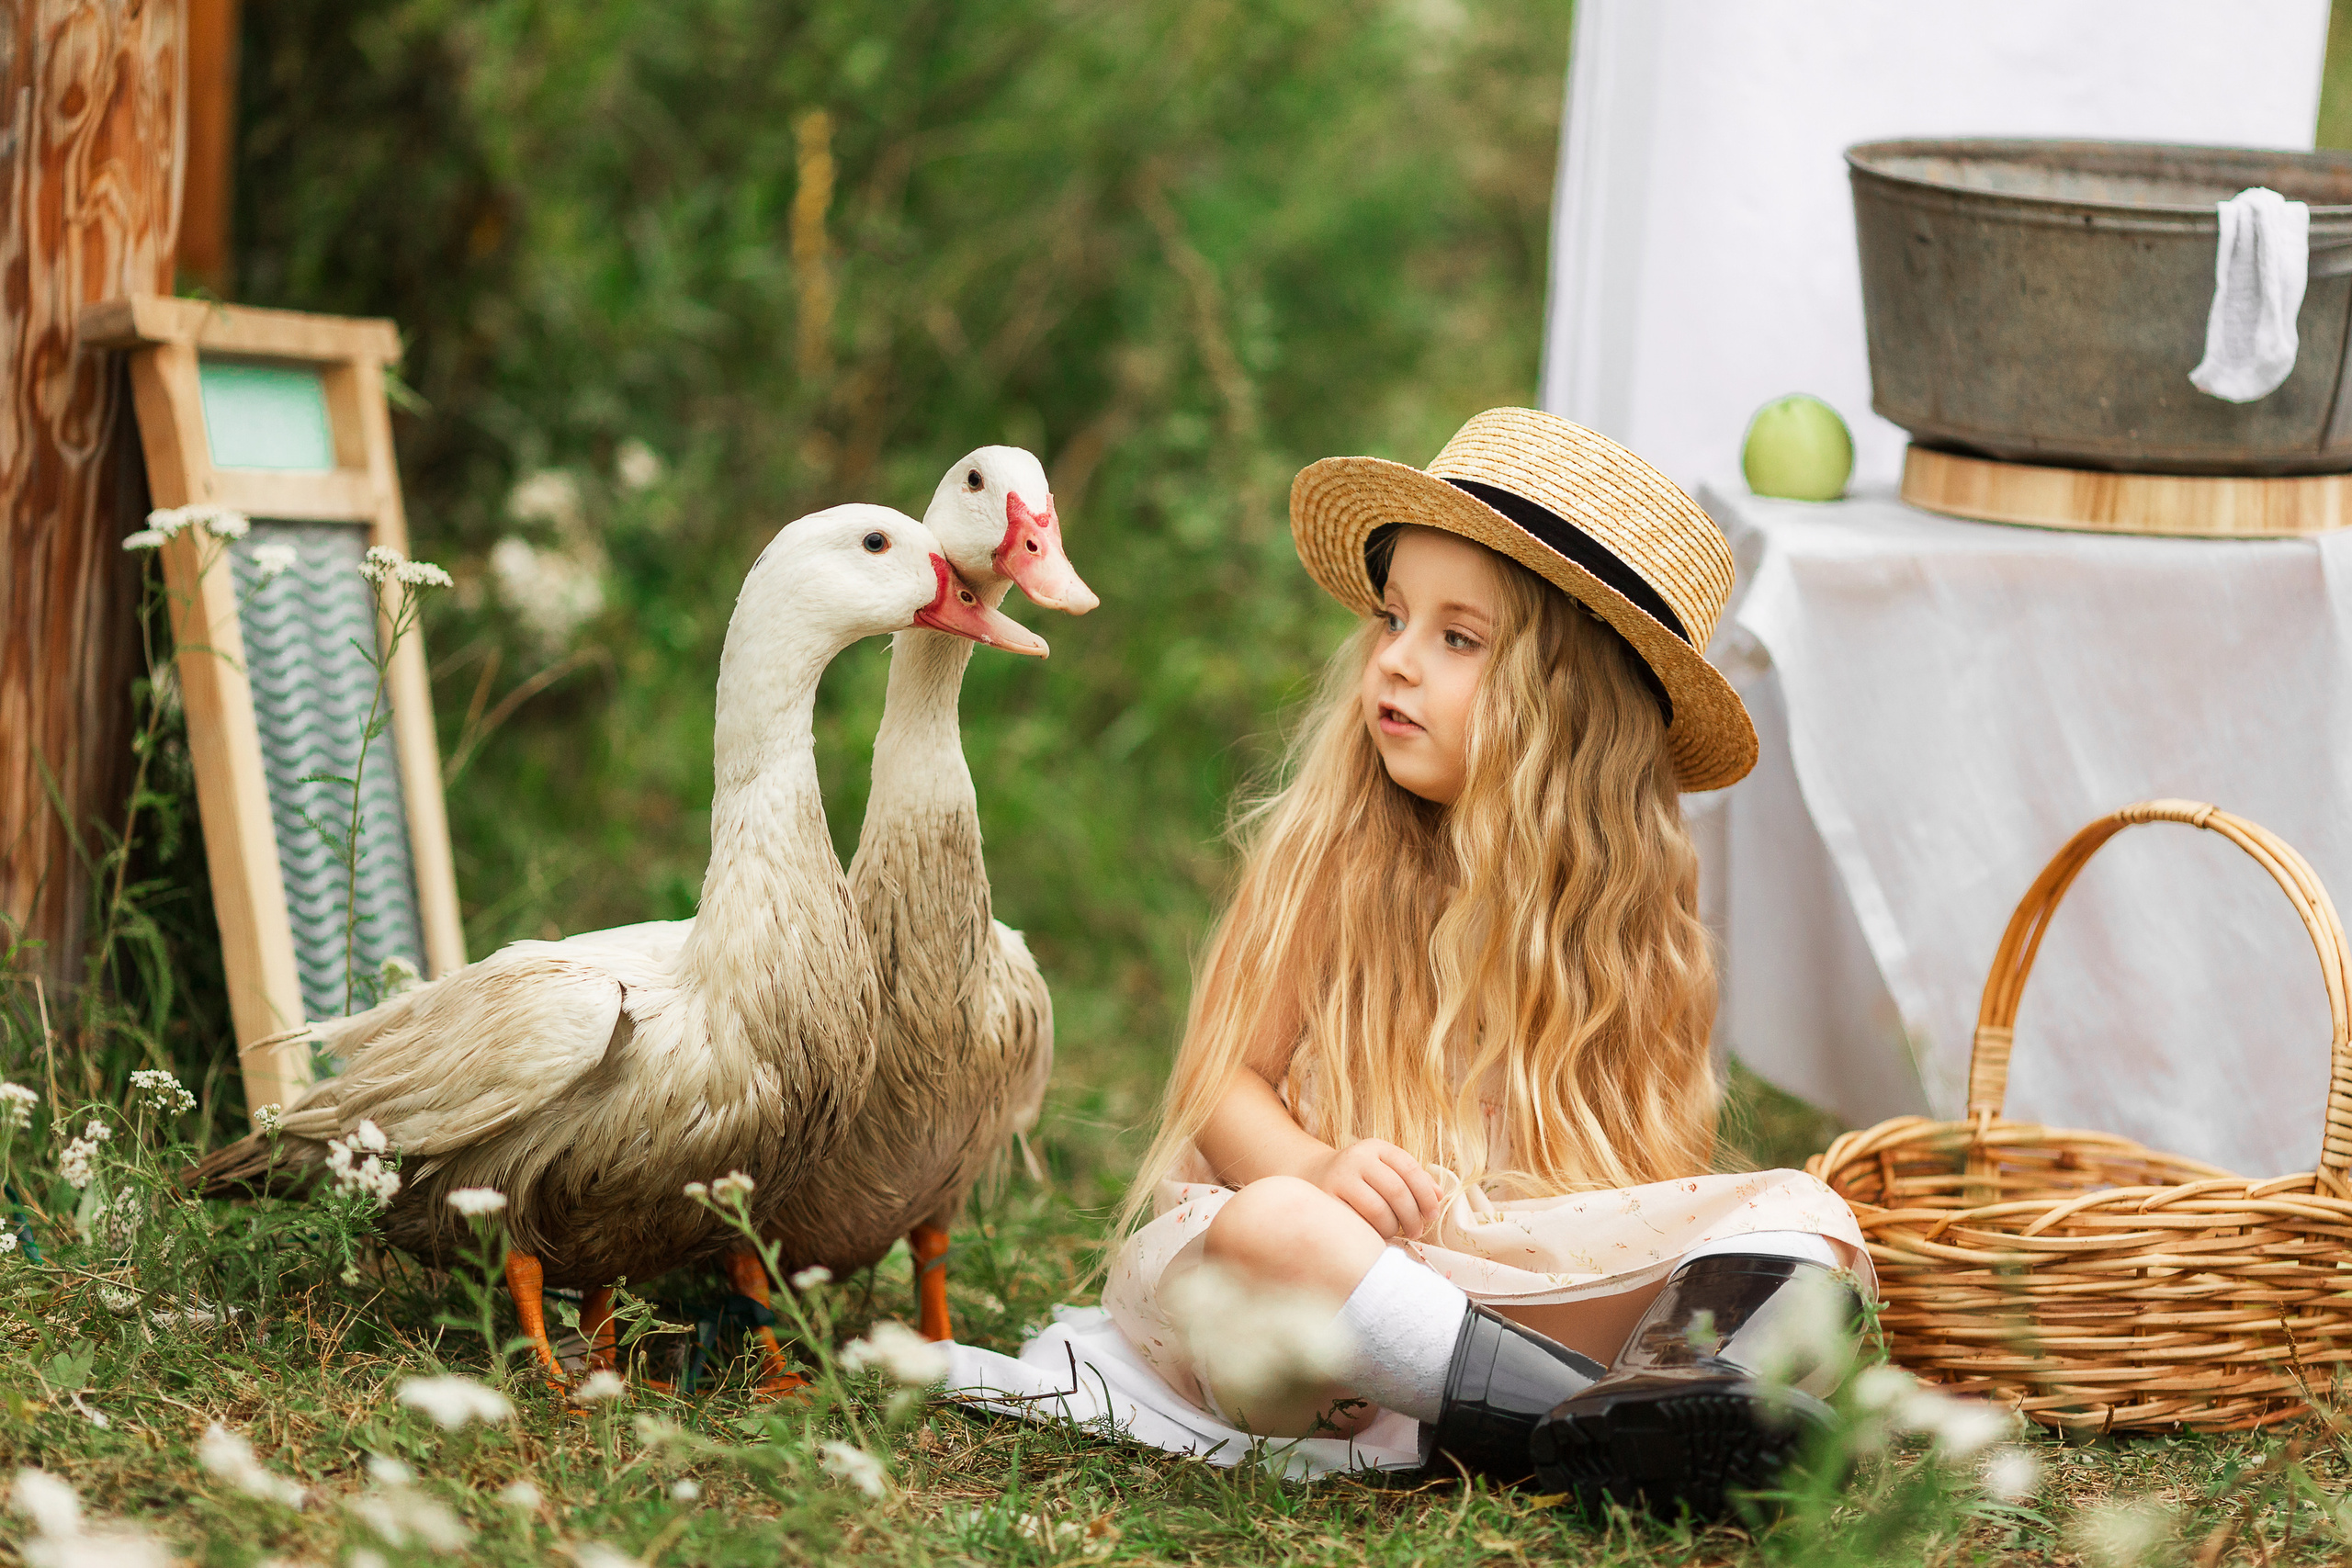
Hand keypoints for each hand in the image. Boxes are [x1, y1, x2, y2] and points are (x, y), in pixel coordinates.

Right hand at [1308, 1139, 1440, 1239]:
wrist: (1313, 1175)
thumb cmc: (1360, 1178)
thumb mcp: (1385, 1169)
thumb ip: (1414, 1180)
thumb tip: (1438, 1196)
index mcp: (1377, 1147)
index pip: (1410, 1168)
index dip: (1426, 1195)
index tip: (1432, 1215)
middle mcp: (1357, 1158)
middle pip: (1396, 1190)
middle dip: (1412, 1216)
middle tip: (1416, 1231)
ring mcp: (1339, 1178)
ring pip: (1377, 1209)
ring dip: (1392, 1227)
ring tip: (1395, 1233)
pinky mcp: (1326, 1200)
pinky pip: (1357, 1222)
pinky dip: (1372, 1233)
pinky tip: (1376, 1235)